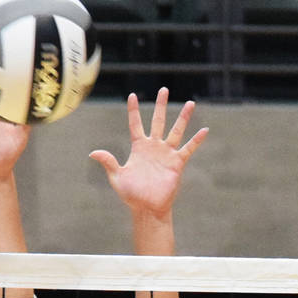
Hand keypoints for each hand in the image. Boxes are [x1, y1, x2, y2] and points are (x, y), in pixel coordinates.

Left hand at [90, 88, 208, 222]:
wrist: (147, 208)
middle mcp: (153, 147)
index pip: (135, 124)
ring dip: (183, 117)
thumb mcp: (117, 178)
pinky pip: (188, 149)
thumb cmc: (131, 195)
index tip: (132, 96)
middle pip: (158, 121)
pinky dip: (196, 140)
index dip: (133, 110)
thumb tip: (93, 152)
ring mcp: (166, 154)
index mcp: (138, 147)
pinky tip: (204, 130)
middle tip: (164, 89)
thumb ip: (109, 162)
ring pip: (176, 131)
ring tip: (190, 103)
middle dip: (161, 105)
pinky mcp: (177, 163)